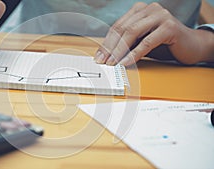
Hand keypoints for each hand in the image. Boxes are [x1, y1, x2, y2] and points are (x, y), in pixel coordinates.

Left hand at [94, 2, 213, 65]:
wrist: (192, 47)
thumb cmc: (165, 45)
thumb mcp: (142, 42)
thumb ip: (127, 44)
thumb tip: (106, 55)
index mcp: (140, 10)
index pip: (118, 26)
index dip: (106, 42)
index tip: (98, 56)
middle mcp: (150, 9)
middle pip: (122, 28)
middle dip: (110, 47)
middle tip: (103, 61)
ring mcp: (160, 15)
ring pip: (132, 32)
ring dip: (120, 50)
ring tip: (112, 63)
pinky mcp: (169, 26)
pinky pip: (147, 42)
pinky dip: (135, 54)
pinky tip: (126, 62)